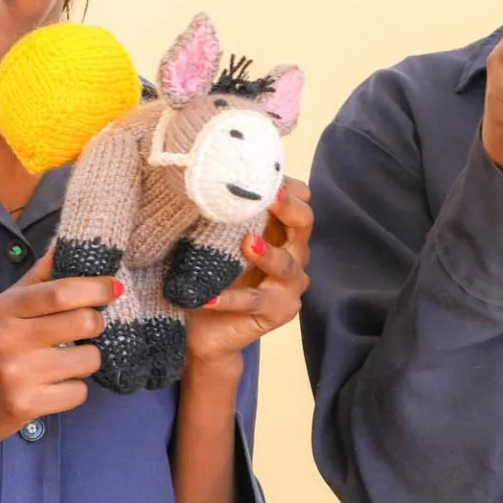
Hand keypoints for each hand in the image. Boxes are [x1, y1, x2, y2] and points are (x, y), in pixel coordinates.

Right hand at [0, 254, 116, 455]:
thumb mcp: (3, 309)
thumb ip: (37, 278)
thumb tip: (67, 241)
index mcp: (5, 309)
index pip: (61, 291)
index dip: (95, 287)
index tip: (113, 287)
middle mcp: (9, 339)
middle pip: (84, 322)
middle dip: (97, 323)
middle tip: (87, 327)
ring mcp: (18, 374)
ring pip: (88, 359)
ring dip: (86, 360)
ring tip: (66, 360)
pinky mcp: (27, 405)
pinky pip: (78, 392)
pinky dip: (73, 389)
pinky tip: (54, 386)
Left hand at [185, 179, 312, 372]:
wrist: (199, 329)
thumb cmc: (206, 274)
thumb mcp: (210, 239)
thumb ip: (217, 215)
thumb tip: (201, 180)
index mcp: (277, 228)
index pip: (299, 198)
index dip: (286, 186)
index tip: (262, 173)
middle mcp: (292, 252)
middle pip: (303, 223)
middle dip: (287, 207)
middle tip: (267, 197)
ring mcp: (289, 284)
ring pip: (286, 263)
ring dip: (266, 253)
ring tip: (247, 244)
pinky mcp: (280, 311)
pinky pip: (257, 301)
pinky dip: (231, 298)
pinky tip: (208, 297)